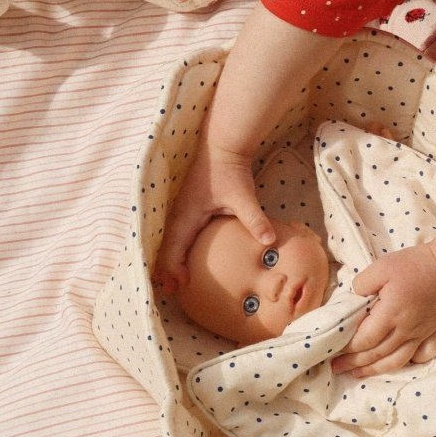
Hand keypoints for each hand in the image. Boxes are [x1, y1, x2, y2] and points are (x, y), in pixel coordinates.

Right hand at [153, 143, 273, 293]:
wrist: (223, 146)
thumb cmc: (229, 170)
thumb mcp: (243, 196)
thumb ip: (254, 219)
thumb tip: (269, 241)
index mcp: (186, 215)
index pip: (174, 248)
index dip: (174, 268)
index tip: (182, 285)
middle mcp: (180, 214)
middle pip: (167, 247)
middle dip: (167, 269)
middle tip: (172, 290)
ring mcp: (183, 209)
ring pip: (171, 240)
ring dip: (172, 259)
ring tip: (174, 279)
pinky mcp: (190, 206)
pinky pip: (180, 232)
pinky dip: (180, 247)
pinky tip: (188, 256)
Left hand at [332, 243, 435, 376]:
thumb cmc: (412, 266)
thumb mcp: (381, 267)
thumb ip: (362, 284)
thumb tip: (354, 300)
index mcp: (390, 313)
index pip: (365, 339)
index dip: (348, 347)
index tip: (334, 349)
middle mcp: (403, 329)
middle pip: (376, 354)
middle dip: (354, 363)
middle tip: (336, 367)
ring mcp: (417, 334)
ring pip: (393, 361)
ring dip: (372, 370)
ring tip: (356, 374)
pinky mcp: (426, 335)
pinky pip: (409, 358)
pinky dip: (393, 366)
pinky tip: (384, 367)